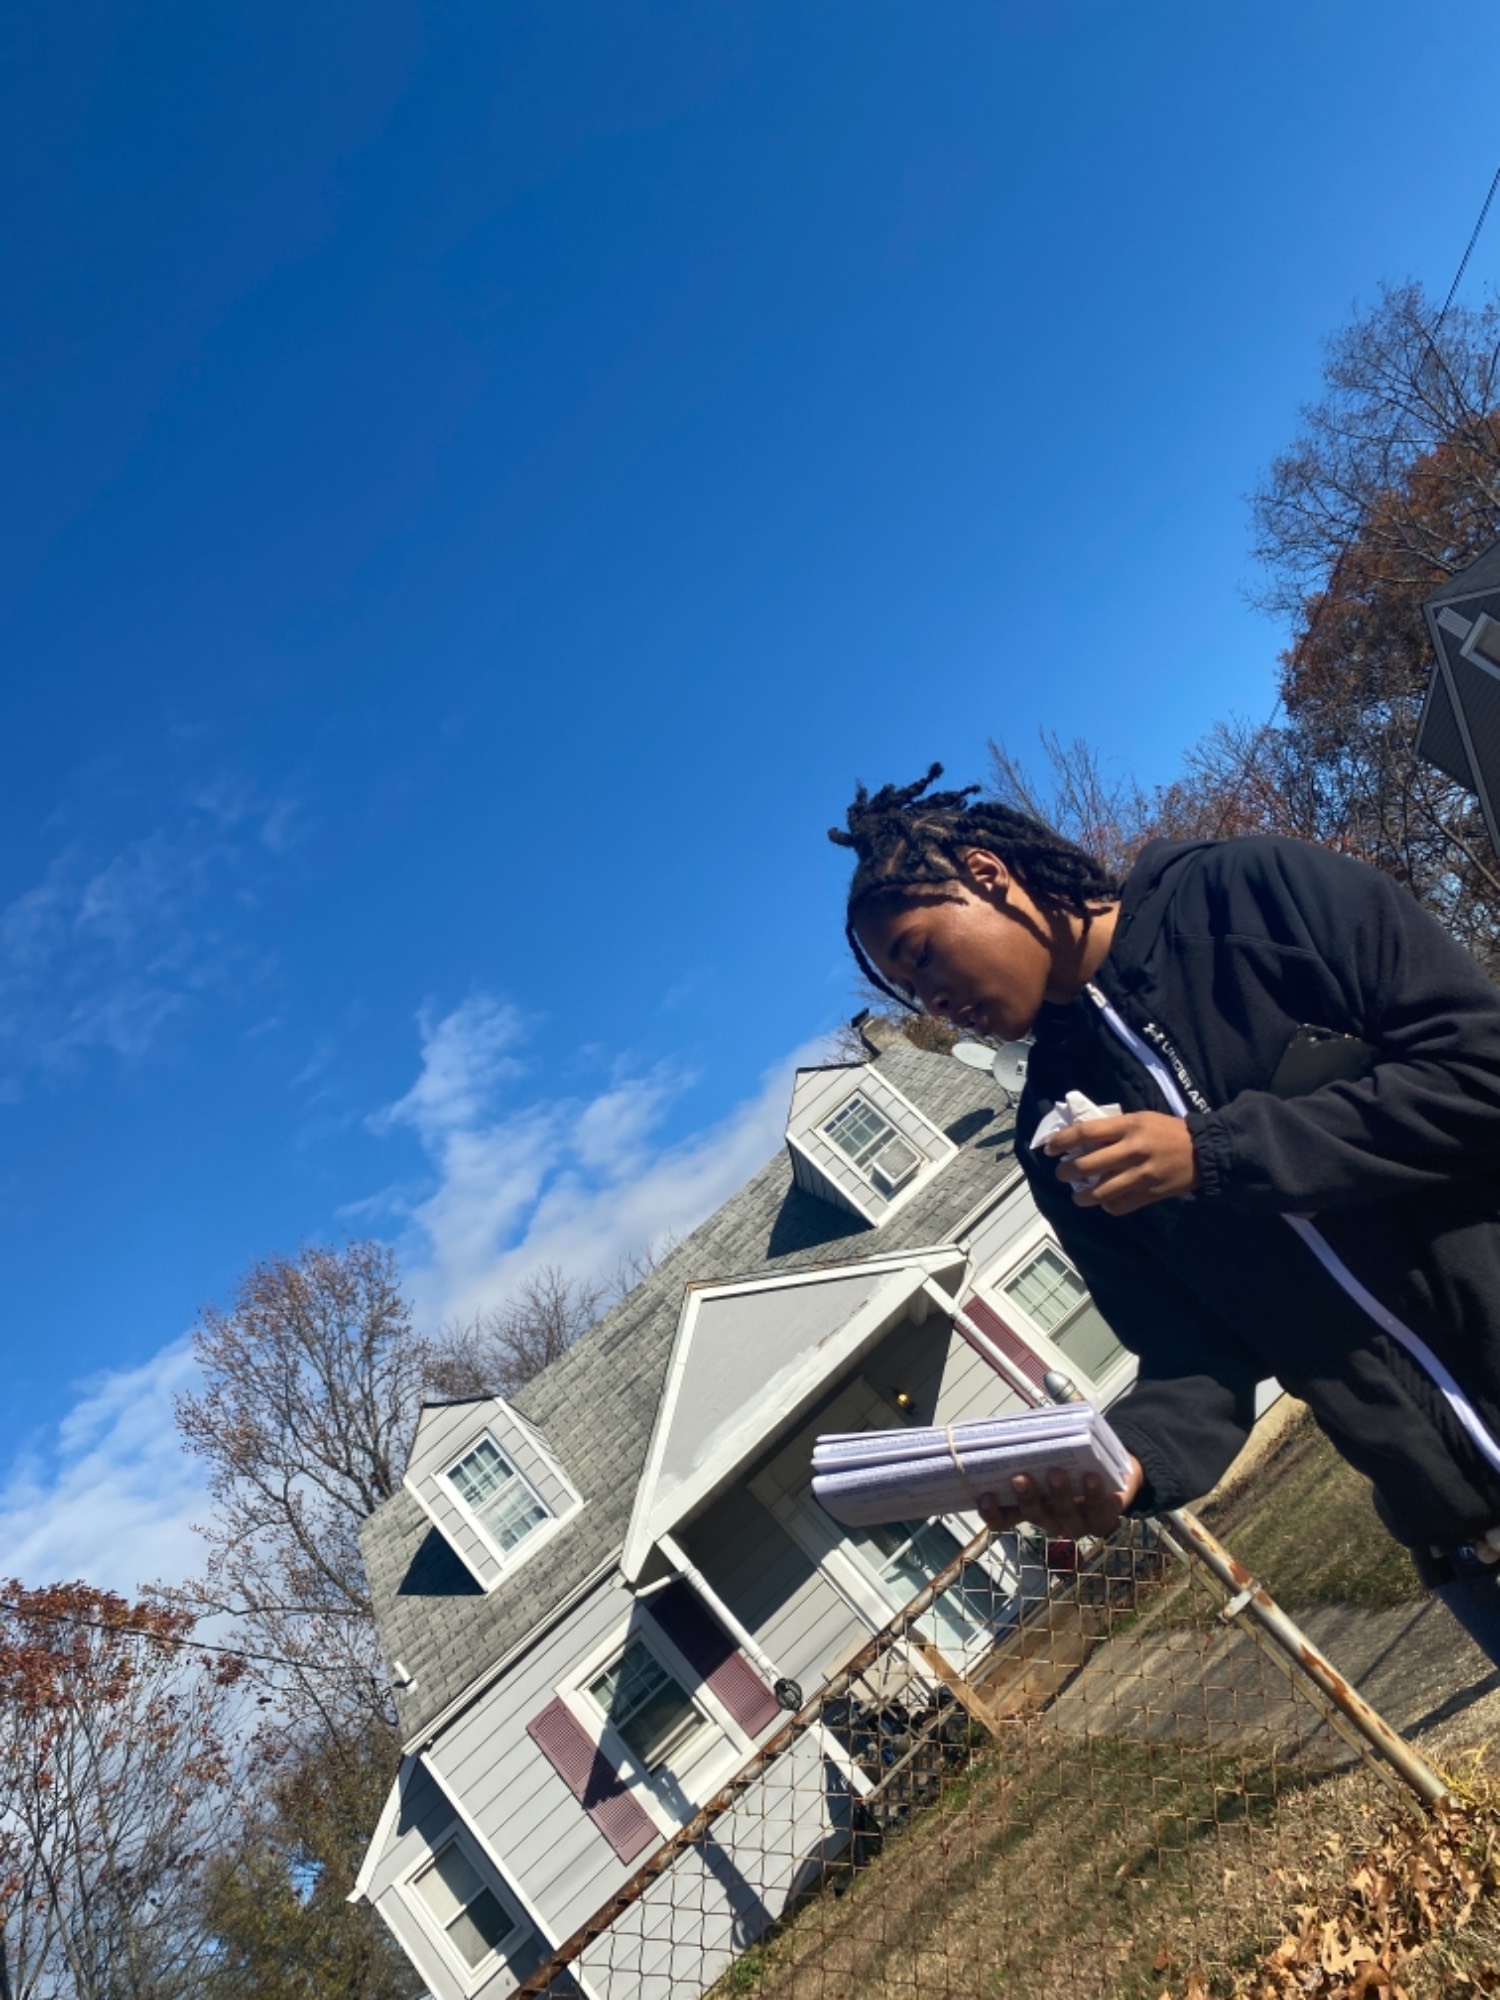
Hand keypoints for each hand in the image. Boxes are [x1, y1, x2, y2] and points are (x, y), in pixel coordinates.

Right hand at [977, 1457, 1143, 1539]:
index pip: (1003, 1519)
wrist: (1109, 1476)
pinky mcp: (1103, 1520)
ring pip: (1065, 1515)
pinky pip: (1098, 1510)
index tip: (986, 1496)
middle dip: (1026, 1497)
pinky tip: (1091, 1477)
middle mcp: (1049, 1519)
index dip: (992, 1512)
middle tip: (1019, 1477)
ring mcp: (1076, 1523)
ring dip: (1059, 1495)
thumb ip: (1029, 1445)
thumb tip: (1009, 1424)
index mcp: (1029, 1506)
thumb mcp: (1045, 1454)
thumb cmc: (1069, 1462)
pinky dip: (1095, 1494)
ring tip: (1056, 1472)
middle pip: (1034, 1515)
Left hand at [1043, 1111, 1198, 1214]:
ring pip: (1101, 1192)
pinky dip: (1108, 1206)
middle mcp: (1133, 1150)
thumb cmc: (1167, 1131)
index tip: (1049, 1148)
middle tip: (1061, 1174)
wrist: (1204, 1151)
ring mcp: (1142, 1174)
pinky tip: (1105, 1202)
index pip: (1086, 1132)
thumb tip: (1080, 1140)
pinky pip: (1120, 1206)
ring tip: (1078, 1195)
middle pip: (1087, 1165)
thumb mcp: (1140, 1119)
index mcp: (1129, 1126)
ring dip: (1083, 1196)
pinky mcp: (1151, 1194)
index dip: (1062, 1141)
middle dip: (1066, 1172)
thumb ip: (1113, 1129)